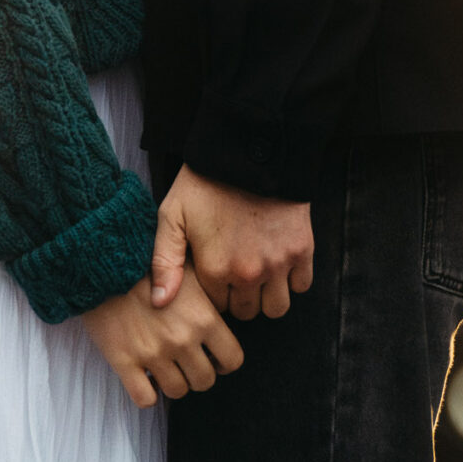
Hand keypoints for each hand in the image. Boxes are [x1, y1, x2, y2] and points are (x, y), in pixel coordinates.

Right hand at [82, 271, 244, 409]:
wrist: (104, 258)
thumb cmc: (150, 259)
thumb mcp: (189, 267)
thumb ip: (210, 293)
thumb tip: (225, 312)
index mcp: (203, 317)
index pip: (232, 360)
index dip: (224, 361)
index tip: (213, 356)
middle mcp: (182, 340)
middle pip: (205, 381)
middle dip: (198, 373)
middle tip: (186, 360)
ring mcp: (153, 353)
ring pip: (177, 392)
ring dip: (173, 382)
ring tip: (165, 366)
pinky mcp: (124, 361)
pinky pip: (145, 399)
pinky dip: (148, 393)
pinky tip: (145, 377)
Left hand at [151, 165, 314, 319]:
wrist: (248, 149)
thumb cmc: (205, 182)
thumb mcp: (173, 215)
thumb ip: (164, 262)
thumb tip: (160, 304)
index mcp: (215, 269)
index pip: (218, 308)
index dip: (216, 291)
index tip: (215, 271)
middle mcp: (249, 274)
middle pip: (247, 312)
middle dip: (241, 297)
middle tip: (237, 271)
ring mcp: (278, 263)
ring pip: (277, 308)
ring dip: (268, 295)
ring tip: (259, 272)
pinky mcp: (302, 249)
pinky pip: (302, 285)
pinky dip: (293, 279)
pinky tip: (279, 260)